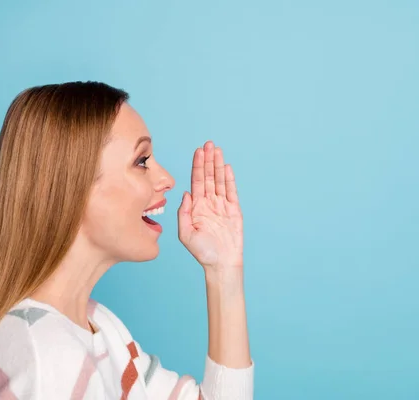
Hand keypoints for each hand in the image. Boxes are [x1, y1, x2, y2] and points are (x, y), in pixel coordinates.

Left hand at [177, 141, 243, 276]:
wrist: (221, 264)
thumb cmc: (202, 252)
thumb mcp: (185, 234)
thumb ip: (184, 213)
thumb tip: (186, 193)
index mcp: (196, 207)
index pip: (196, 181)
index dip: (197, 166)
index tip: (198, 151)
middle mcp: (209, 203)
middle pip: (208, 177)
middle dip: (208, 160)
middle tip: (208, 144)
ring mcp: (222, 206)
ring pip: (220, 181)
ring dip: (218, 165)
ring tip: (217, 150)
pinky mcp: (234, 211)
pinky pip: (231, 192)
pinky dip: (229, 179)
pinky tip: (227, 167)